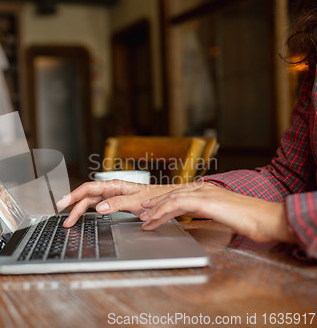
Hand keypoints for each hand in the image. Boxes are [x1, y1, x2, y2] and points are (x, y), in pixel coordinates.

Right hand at [57, 180, 193, 226]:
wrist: (166, 199)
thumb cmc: (154, 198)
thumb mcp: (136, 202)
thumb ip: (117, 204)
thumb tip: (99, 208)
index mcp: (114, 185)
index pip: (88, 189)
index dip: (74, 195)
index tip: (63, 203)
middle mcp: (110, 189)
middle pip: (87, 196)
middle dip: (74, 207)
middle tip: (65, 220)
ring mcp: (112, 196)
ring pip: (91, 201)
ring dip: (79, 210)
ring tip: (70, 221)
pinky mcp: (115, 202)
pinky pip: (97, 205)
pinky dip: (88, 211)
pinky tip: (83, 216)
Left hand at [140, 183, 295, 242]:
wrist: (267, 218)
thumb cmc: (250, 219)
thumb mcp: (223, 215)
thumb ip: (208, 212)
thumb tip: (199, 218)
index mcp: (208, 190)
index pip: (179, 195)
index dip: (163, 203)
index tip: (152, 211)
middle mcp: (204, 188)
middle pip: (172, 194)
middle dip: (155, 205)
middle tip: (142, 214)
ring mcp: (204, 192)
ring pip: (171, 197)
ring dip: (155, 209)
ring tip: (144, 220)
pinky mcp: (205, 201)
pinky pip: (178, 203)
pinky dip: (163, 211)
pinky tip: (155, 219)